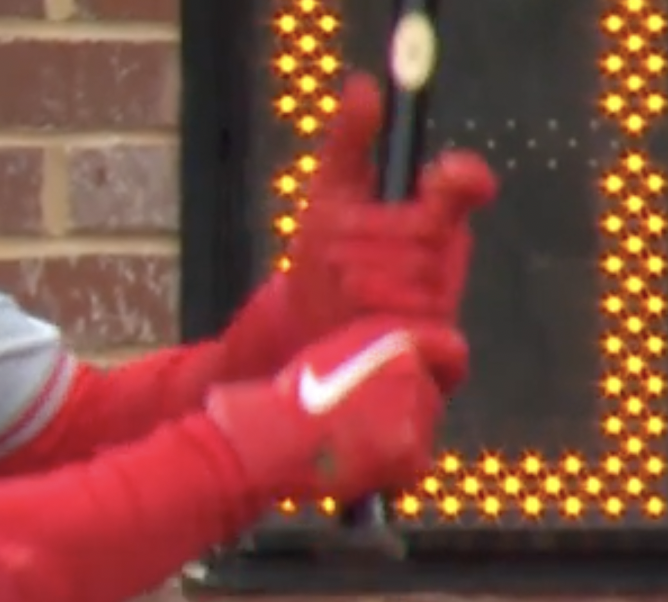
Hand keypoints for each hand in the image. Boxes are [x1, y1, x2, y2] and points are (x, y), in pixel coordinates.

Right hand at [204, 318, 466, 503]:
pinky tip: (358, 468)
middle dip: (404, 413)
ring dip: (395, 443)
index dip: (442, 370)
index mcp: (394, 338)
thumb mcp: (331, 354)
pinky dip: (391, 473)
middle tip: (359, 426)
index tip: (434, 383)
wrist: (271, 439)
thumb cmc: (285, 401)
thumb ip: (374, 357)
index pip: (451, 351)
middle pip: (431, 398)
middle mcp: (413, 369)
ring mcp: (415, 411)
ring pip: (421, 433)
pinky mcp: (411, 451)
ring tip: (348, 447)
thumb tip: (402, 374)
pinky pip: (414, 467)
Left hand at [220, 72, 498, 386]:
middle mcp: (446, 255)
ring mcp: (443, 300)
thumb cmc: (327, 255)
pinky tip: (353, 318)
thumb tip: (362, 85)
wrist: (309, 330)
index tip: (443, 176)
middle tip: (334, 253)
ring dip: (357, 277)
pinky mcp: (432, 344)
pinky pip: (405, 321)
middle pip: (419, 232)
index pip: (463, 184)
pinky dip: (368, 316)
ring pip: (405, 275)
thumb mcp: (331, 194)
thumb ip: (350, 143)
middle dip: (366, 238)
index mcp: (434, 213)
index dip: (462, 179)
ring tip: (337, 286)